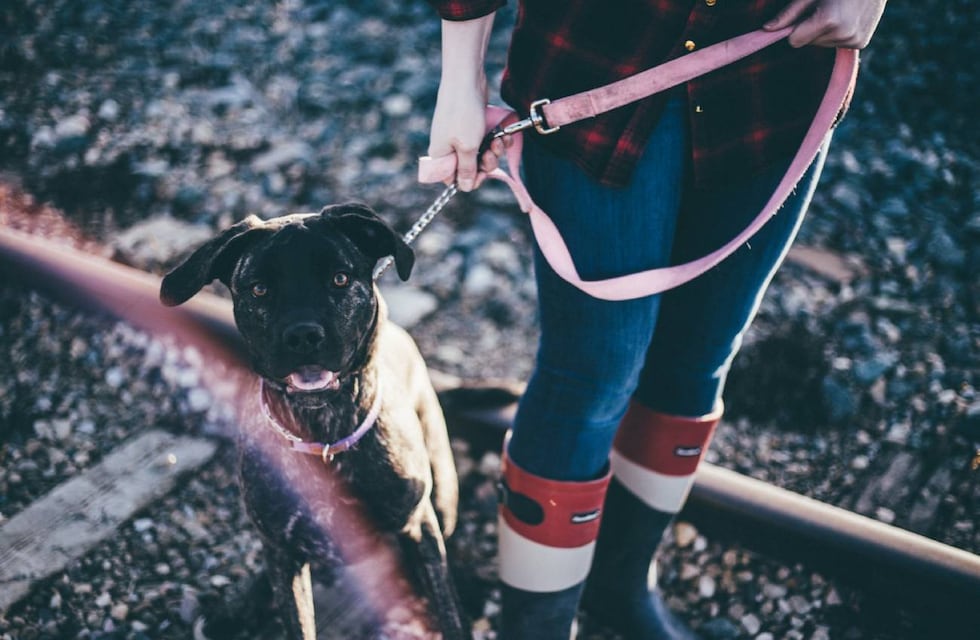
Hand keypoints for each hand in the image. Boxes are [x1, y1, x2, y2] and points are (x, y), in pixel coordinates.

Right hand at [427, 15, 506, 191]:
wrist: (465, 80)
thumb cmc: (463, 115)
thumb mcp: (467, 147)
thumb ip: (467, 170)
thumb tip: (464, 187)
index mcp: (442, 156)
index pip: (453, 179)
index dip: (470, 180)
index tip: (483, 174)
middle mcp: (450, 148)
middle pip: (470, 168)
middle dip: (486, 163)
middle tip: (491, 152)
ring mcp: (461, 136)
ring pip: (481, 154)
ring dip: (494, 150)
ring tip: (498, 139)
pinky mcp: (473, 127)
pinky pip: (486, 141)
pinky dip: (496, 139)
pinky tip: (503, 133)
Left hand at [764, 0, 886, 48]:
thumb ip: (789, 13)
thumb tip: (766, 29)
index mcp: (828, 21)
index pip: (794, 41)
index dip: (795, 28)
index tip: (805, 13)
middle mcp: (842, 34)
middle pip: (808, 43)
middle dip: (812, 28)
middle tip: (827, 7)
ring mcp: (854, 40)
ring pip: (822, 44)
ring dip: (826, 31)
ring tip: (839, 10)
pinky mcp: (861, 43)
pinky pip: (837, 45)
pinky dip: (839, 34)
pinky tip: (848, 18)